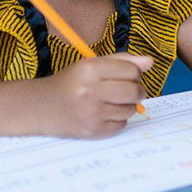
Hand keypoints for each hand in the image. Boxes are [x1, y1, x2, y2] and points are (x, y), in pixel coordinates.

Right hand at [38, 53, 152, 138]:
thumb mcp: (92, 64)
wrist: (42, 107)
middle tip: (131, 90)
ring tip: (112, 101)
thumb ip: (122, 60)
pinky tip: (104, 113)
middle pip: (134, 91)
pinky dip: (118, 119)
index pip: (132, 70)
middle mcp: (90, 91)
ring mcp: (91, 113)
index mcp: (90, 69)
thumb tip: (149, 62)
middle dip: (138, 90)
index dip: (135, 72)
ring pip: (131, 109)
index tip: (129, 75)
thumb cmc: (72, 83)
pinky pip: (122, 125)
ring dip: (127, 105)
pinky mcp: (93, 131)